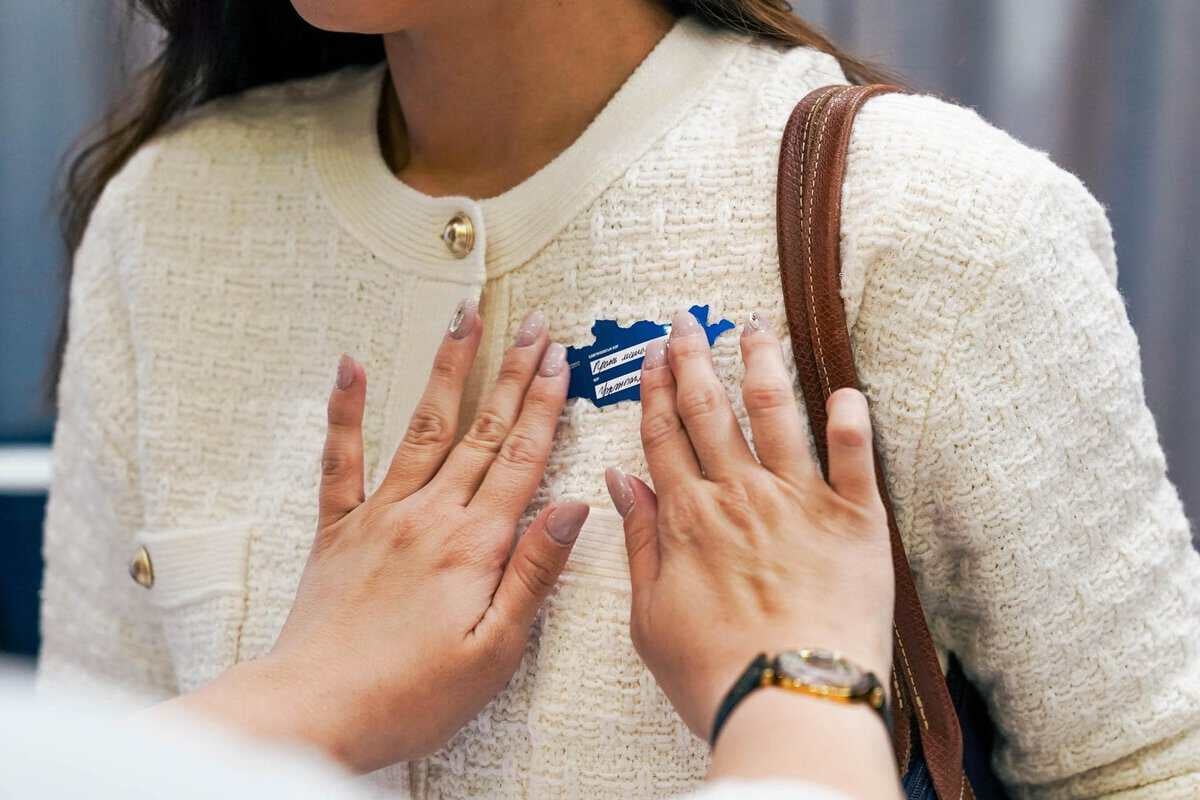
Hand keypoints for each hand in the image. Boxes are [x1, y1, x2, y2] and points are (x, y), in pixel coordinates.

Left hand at [174, 303, 585, 771]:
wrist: (315, 710)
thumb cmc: (410, 694)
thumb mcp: (495, 649)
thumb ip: (534, 572)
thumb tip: (573, 508)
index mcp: (474, 544)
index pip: (522, 458)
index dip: (545, 405)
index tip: (560, 360)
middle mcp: (429, 515)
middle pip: (483, 431)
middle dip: (512, 373)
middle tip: (532, 325)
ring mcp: (379, 515)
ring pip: (423, 427)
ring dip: (448, 370)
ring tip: (465, 321)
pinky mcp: (337, 528)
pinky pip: (341, 458)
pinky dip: (345, 410)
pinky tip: (350, 365)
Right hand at [605, 309, 892, 740]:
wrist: (790, 699)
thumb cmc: (717, 671)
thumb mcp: (649, 616)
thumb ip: (640, 542)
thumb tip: (620, 483)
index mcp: (690, 517)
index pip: (664, 436)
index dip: (654, 391)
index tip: (651, 356)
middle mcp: (740, 494)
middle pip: (711, 411)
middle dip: (694, 360)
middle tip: (687, 322)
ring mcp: (799, 500)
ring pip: (777, 412)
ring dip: (762, 364)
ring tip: (755, 327)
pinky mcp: (854, 520)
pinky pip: (855, 457)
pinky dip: (851, 419)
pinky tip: (846, 388)